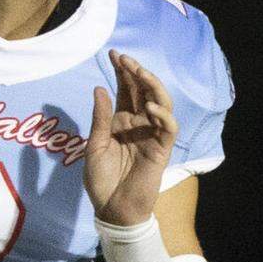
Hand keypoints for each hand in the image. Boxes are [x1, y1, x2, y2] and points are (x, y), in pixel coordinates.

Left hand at [83, 51, 177, 225]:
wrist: (112, 207)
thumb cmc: (101, 179)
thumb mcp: (94, 145)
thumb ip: (100, 118)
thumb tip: (100, 88)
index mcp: (121, 121)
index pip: (126, 90)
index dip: (122, 72)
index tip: (113, 54)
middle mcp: (138, 124)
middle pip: (143, 92)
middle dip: (136, 73)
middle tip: (125, 58)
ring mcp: (151, 135)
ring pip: (161, 104)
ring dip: (153, 87)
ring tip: (140, 72)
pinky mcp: (161, 150)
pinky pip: (168, 129)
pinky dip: (163, 116)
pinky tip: (150, 107)